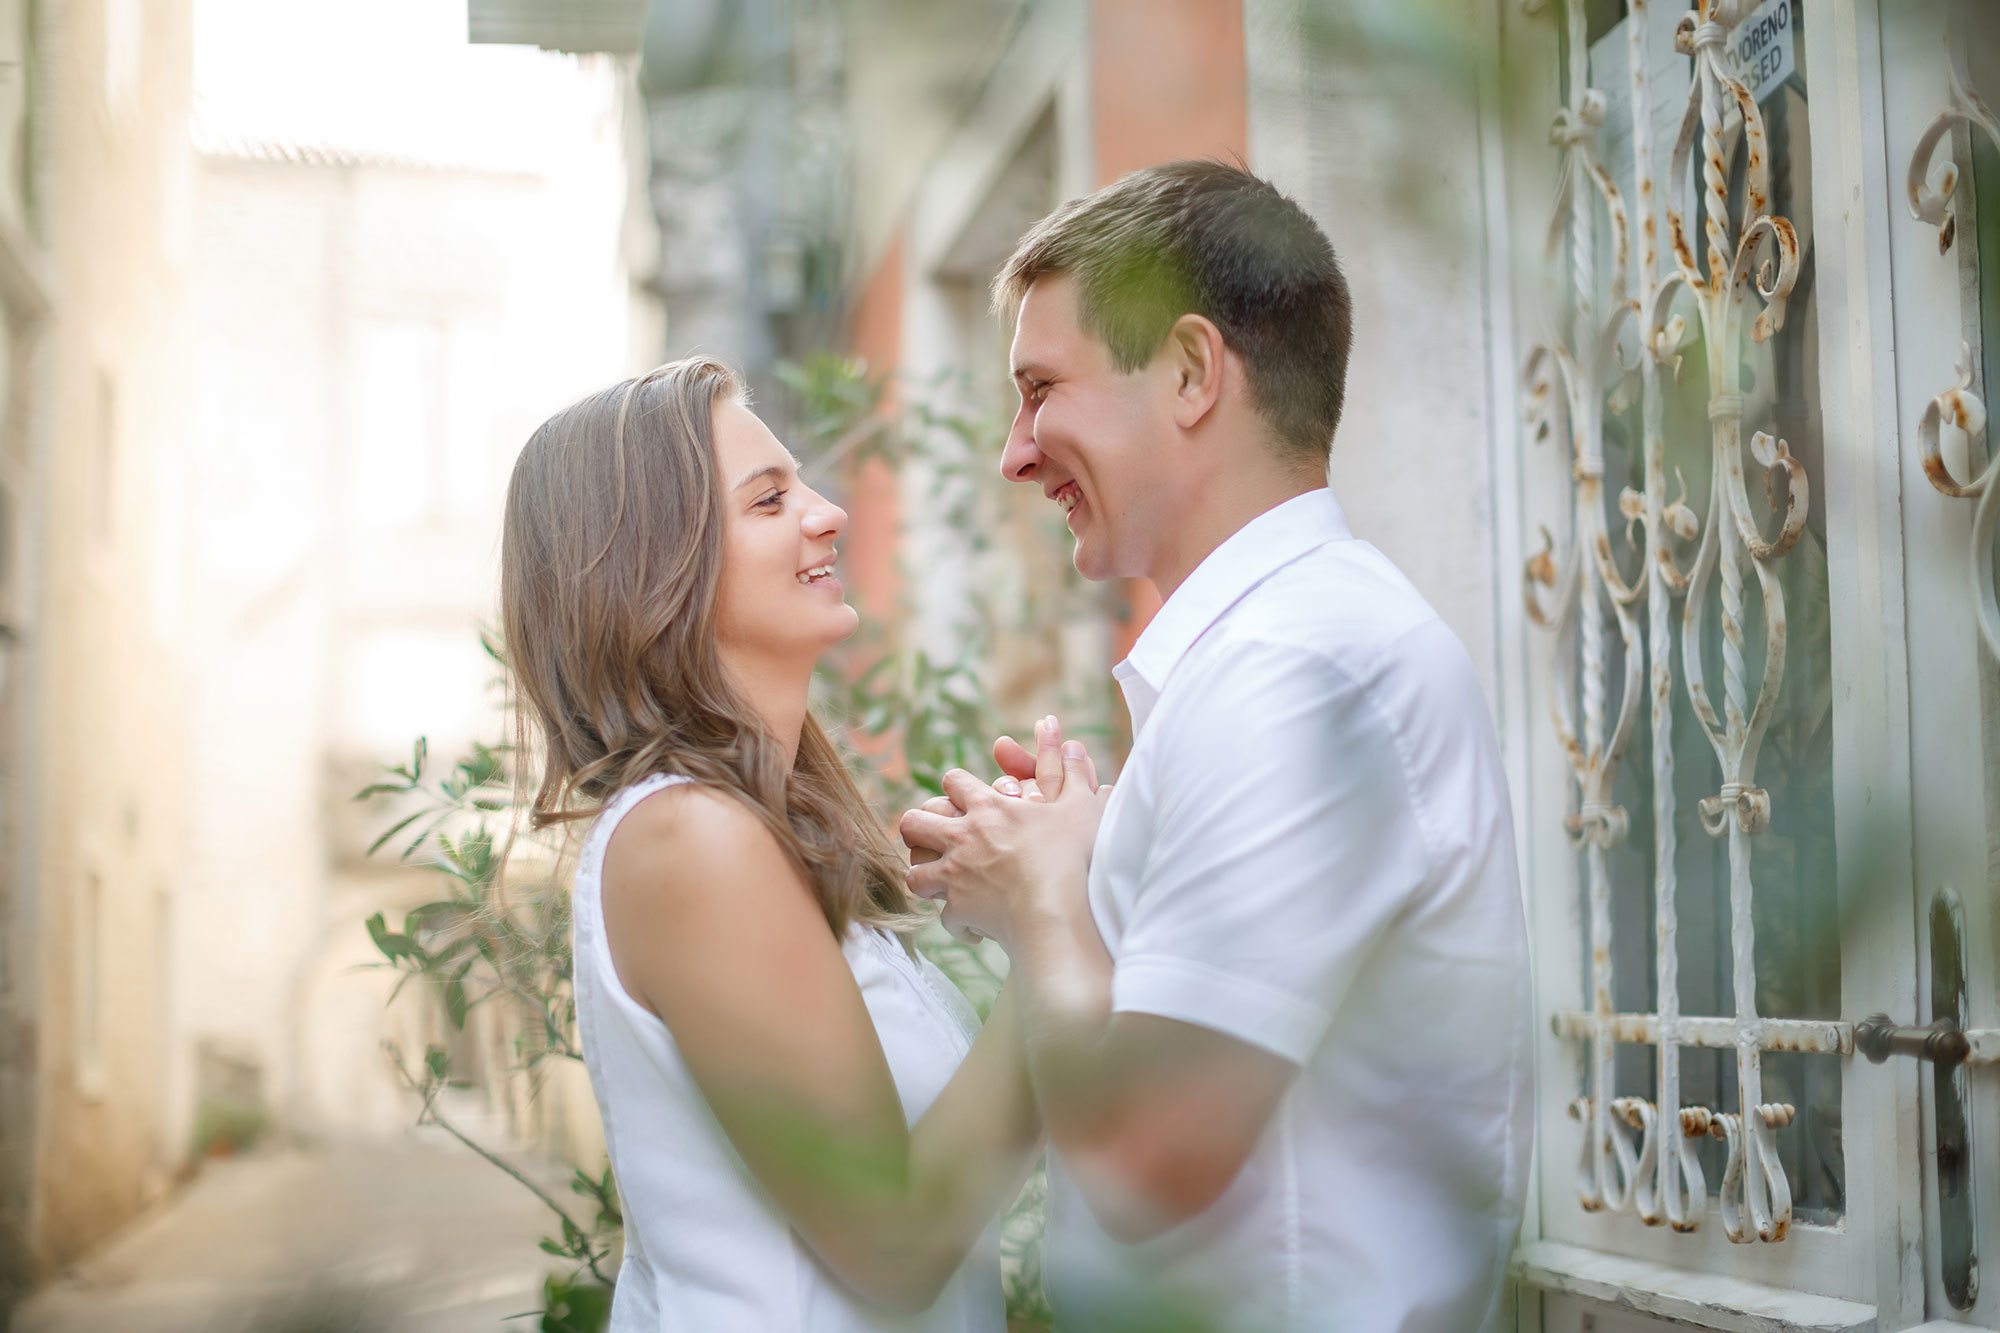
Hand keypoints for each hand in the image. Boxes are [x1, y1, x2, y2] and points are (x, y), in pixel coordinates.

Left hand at [899, 718, 1109, 949]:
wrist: (1055, 908)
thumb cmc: (1070, 855)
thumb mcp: (1079, 806)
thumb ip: (1071, 774)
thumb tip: (1073, 744)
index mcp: (987, 807)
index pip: (953, 781)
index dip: (955, 786)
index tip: (963, 796)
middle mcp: (962, 838)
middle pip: (914, 822)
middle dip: (918, 827)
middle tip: (933, 836)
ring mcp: (955, 875)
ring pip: (914, 871)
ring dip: (925, 875)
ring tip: (940, 881)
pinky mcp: (959, 910)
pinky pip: (945, 917)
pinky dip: (957, 921)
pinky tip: (972, 926)